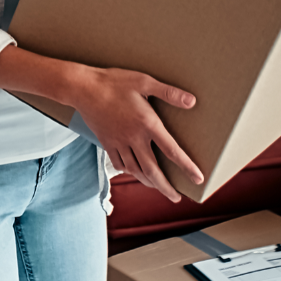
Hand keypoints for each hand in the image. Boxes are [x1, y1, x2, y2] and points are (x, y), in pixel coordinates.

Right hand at [74, 67, 201, 203]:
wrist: (82, 88)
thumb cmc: (113, 82)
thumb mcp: (144, 81)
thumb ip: (169, 93)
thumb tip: (192, 102)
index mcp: (147, 123)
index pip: (172, 150)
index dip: (186, 166)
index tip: (197, 178)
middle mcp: (134, 138)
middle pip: (152, 170)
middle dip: (166, 187)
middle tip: (176, 198)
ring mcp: (118, 142)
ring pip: (135, 170)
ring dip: (148, 182)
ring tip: (157, 187)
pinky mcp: (106, 142)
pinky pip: (118, 163)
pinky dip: (128, 171)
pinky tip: (133, 172)